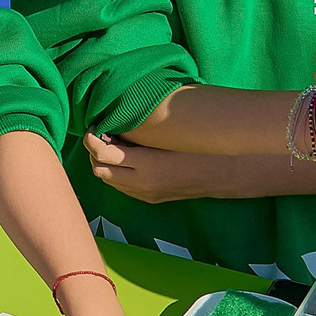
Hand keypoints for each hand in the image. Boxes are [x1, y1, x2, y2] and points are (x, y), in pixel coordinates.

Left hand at [84, 133, 218, 203]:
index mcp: (148, 164)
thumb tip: (114, 116)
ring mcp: (145, 194)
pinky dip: (116, 172)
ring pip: (108, 181)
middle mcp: (143, 183)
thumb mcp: (168, 132)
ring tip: (112, 143)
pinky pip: (121, 187)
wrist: (223, 172)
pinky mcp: (150, 198)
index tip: (96, 125)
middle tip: (100, 133)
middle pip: (99, 170)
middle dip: (93, 152)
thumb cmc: (198, 144)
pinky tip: (125, 157)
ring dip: (104, 163)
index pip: (103, 154)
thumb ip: (140, 128)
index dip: (93, 139)